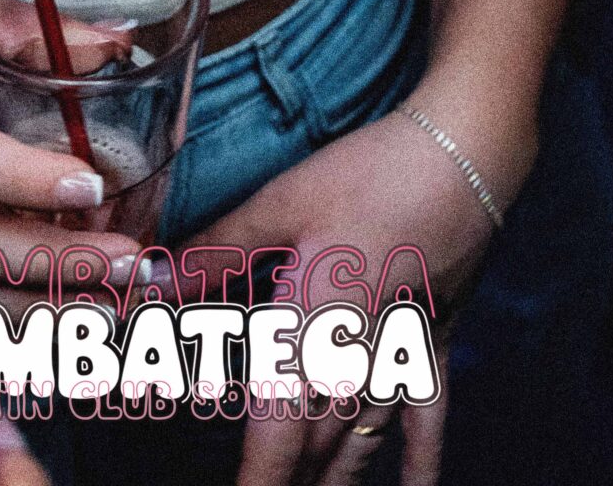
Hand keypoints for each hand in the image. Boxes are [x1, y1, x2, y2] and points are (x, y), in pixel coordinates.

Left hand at [195, 110, 508, 485]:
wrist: (462, 158)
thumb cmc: (368, 174)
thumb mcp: (282, 202)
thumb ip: (216, 251)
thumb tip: (150, 280)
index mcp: (311, 327)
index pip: (276, 429)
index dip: (258, 479)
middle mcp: (354, 360)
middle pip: (316, 450)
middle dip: (286, 482)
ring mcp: (398, 360)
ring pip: (361, 446)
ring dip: (336, 482)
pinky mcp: (432, 347)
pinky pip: (427, 422)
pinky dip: (420, 465)